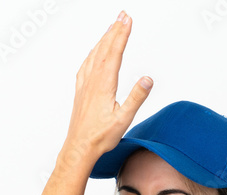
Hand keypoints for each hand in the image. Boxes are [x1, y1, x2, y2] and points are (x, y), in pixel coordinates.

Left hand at [62, 11, 152, 164]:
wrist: (79, 148)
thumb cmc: (100, 137)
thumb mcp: (124, 119)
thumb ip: (136, 97)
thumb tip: (147, 79)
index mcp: (104, 84)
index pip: (115, 53)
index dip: (122, 34)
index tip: (128, 20)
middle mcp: (92, 81)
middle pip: (104, 49)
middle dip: (114, 30)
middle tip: (122, 15)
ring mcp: (85, 85)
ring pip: (94, 55)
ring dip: (104, 39)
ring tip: (112, 27)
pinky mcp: (81, 91)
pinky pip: (86, 65)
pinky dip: (93, 53)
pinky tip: (94, 53)